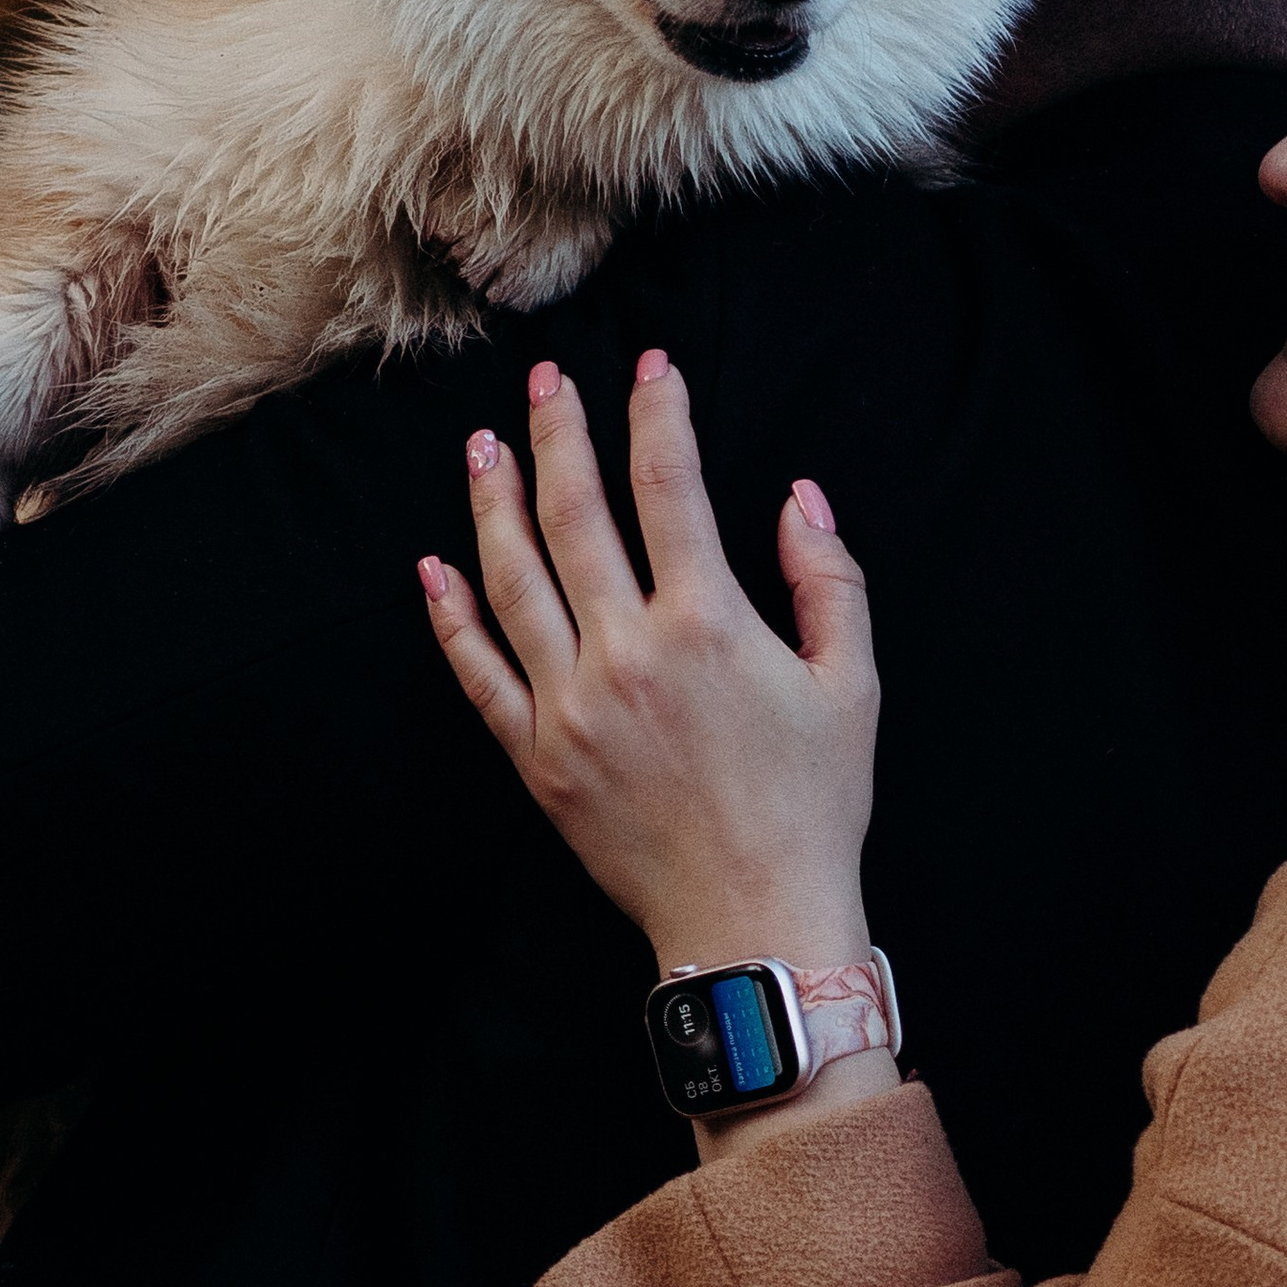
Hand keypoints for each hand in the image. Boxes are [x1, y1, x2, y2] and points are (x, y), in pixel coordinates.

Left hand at [419, 350, 879, 982]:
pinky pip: (479, 674)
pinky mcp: (537, 757)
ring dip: (493, 503)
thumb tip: (797, 497)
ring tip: (483, 445)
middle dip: (559, 434)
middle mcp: (628, 653)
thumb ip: (829, 579)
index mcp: (709, 624)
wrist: (755, 919)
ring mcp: (571, 705)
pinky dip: (451, 616)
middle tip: (546, 379)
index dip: (657, 414)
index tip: (651, 367)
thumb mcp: (852, 683)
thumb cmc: (815, 803)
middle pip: (576, 515)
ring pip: (513, 579)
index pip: (671, 486)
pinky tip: (434, 567)